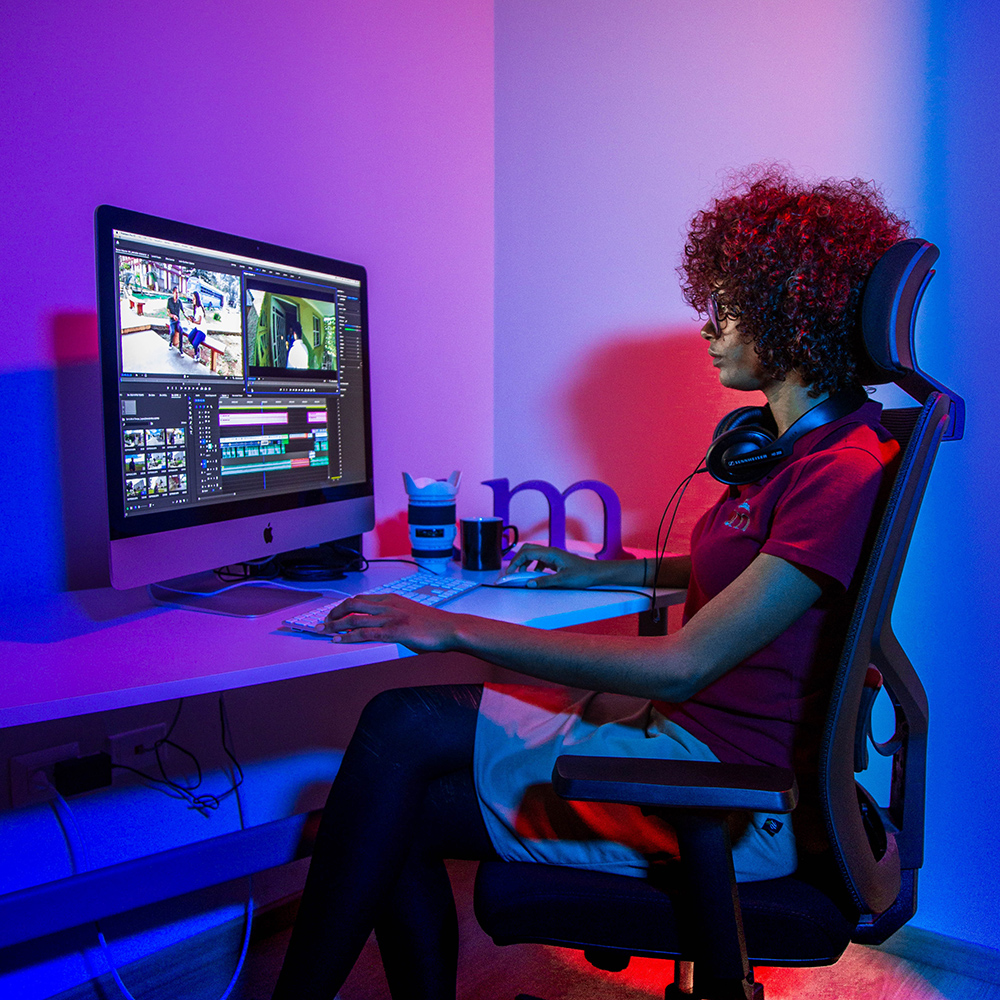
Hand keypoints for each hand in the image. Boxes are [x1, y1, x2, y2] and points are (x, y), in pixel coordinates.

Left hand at [324, 593, 457, 650]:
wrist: (451, 629)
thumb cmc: (434, 625)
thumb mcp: (410, 614)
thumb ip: (394, 617)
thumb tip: (382, 628)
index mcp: (392, 599)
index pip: (361, 599)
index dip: (344, 606)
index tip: (334, 613)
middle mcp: (388, 605)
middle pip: (353, 605)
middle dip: (334, 613)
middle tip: (323, 621)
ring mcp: (390, 618)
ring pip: (355, 619)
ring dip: (335, 625)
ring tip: (323, 631)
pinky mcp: (394, 632)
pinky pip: (365, 634)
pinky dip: (348, 637)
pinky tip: (338, 641)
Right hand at [504, 544, 599, 587]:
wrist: (595, 573)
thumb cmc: (583, 574)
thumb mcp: (562, 580)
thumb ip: (544, 581)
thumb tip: (529, 584)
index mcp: (551, 553)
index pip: (527, 553)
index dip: (515, 562)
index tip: (509, 572)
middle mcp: (550, 551)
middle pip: (527, 550)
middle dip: (517, 560)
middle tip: (512, 572)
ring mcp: (553, 556)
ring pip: (533, 555)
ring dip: (525, 564)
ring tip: (523, 575)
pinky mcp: (555, 561)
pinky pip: (539, 561)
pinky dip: (533, 567)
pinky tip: (535, 576)